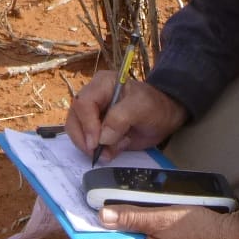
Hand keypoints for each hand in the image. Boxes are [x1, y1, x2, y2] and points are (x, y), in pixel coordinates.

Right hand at [64, 75, 185, 160]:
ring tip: (117, 147)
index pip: (83, 103)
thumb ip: (120, 118)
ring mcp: (92, 116)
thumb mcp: (142, 107)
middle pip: (74, 120)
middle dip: (86, 140)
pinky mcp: (96, 131)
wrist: (165, 117)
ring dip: (94, 148)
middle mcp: (92, 98)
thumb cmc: (155, 106)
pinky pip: (88, 144)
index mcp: (101, 84)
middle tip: (101, 153)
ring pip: (77, 134)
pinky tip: (118, 147)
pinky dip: (101, 151)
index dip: (87, 125)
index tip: (97, 143)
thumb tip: (102, 138)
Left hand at [99, 205, 238, 238]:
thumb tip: (103, 217)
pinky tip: (178, 224)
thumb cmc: (202, 231)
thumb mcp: (161, 218)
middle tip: (152, 208)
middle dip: (139, 224)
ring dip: (153, 228)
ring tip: (168, 214)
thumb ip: (131, 217)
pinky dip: (166, 235)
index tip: (118, 206)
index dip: (118, 222)